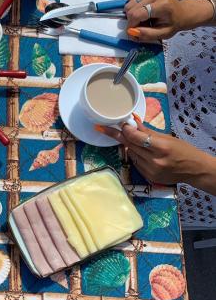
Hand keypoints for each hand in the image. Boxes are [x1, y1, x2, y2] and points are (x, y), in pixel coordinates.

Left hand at [95, 116, 215, 193]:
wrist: (194, 170)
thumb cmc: (183, 150)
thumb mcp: (167, 137)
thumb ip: (147, 131)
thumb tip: (132, 122)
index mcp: (160, 147)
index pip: (135, 137)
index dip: (124, 130)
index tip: (116, 124)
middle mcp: (154, 160)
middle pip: (129, 145)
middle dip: (118, 135)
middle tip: (105, 128)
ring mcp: (150, 170)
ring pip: (130, 153)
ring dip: (128, 146)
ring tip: (135, 141)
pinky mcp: (148, 177)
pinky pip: (135, 162)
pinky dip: (135, 155)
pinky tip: (142, 153)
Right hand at [125, 0, 213, 41]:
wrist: (183, 12)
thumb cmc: (173, 24)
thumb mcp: (163, 34)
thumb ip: (147, 34)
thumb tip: (131, 31)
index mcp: (162, 5)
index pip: (137, 14)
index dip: (131, 25)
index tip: (132, 31)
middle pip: (131, 8)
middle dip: (131, 20)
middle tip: (140, 25)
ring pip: (129, 3)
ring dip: (132, 13)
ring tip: (142, 18)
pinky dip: (133, 6)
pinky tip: (142, 10)